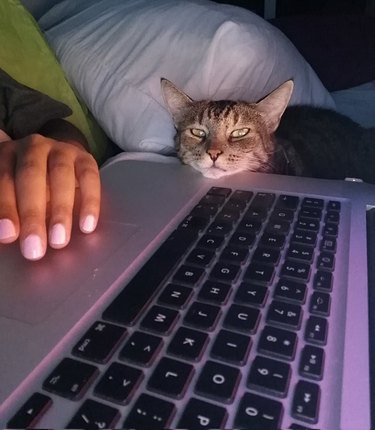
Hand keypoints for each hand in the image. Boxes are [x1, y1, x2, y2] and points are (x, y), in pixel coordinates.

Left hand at [0, 131, 100, 259]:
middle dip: (33, 213)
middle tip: (35, 246)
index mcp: (6, 154)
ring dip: (61, 210)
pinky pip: (90, 177)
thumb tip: (9, 235)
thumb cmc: (25, 187)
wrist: (56, 163)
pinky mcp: (85, 158)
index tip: (9, 236)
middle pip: (31, 175)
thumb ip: (8, 208)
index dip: (6, 208)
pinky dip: (90, 202)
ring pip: (61, 174)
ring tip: (59, 241)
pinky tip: (86, 226)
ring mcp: (61, 150)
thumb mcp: (12, 194)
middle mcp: (33, 146)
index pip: (4, 179)